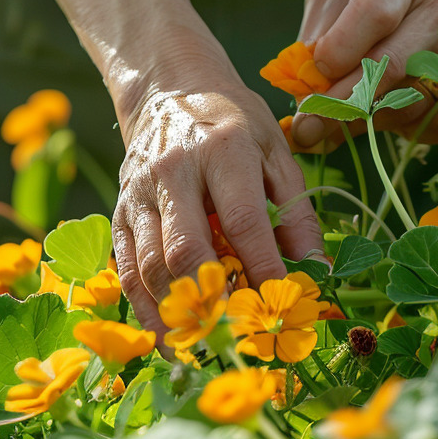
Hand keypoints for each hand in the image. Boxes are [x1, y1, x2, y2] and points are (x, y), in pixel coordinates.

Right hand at [14, 0, 323, 354]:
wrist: (168, 88)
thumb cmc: (234, 122)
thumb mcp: (277, 151)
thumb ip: (297, 210)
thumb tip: (317, 271)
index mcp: (223, 148)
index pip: (243, 220)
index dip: (264, 268)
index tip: (282, 306)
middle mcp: (174, 171)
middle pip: (187, 249)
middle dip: (214, 300)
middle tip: (241, 339)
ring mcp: (140, 194)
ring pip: (152, 266)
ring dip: (179, 315)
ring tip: (208, 350)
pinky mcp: (120, 212)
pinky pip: (128, 270)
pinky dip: (148, 311)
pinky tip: (169, 339)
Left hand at [291, 0, 437, 148]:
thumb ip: (316, 35)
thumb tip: (301, 92)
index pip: (374, 14)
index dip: (339, 53)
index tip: (314, 80)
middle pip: (392, 67)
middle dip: (342, 104)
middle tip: (310, 128)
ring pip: (413, 103)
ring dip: (371, 121)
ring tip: (351, 117)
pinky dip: (410, 132)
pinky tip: (396, 116)